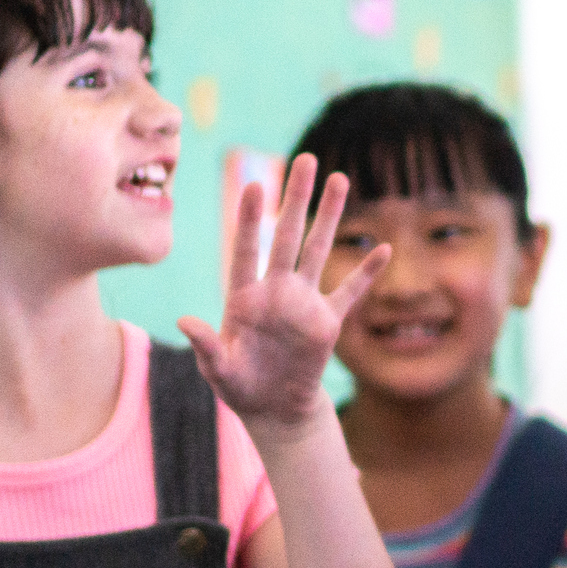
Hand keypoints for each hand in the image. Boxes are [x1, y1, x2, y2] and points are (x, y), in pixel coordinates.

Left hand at [179, 154, 383, 436]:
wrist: (273, 408)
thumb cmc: (239, 387)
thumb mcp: (218, 371)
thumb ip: (206, 346)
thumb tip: (185, 321)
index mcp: (244, 297)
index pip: (247, 250)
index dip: (252, 220)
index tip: (255, 185)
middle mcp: (275, 290)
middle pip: (288, 236)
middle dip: (296, 198)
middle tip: (306, 159)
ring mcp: (304, 303)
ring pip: (319, 251)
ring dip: (330, 216)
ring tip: (340, 178)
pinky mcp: (327, 322)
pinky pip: (350, 292)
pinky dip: (366, 273)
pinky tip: (382, 248)